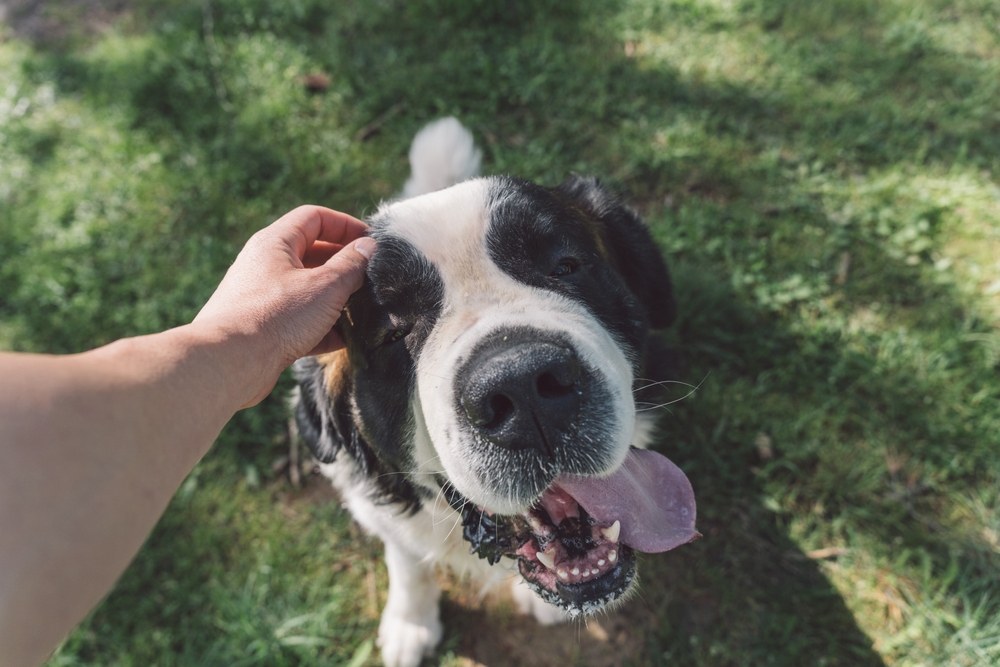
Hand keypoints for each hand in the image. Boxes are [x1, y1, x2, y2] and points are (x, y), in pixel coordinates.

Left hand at [194, 205, 374, 405]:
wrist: (230, 362)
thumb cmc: (275, 317)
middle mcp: (264, 265)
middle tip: (371, 278)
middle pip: (312, 254)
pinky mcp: (262, 328)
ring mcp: (262, 298)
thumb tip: (369, 247)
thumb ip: (352, 264)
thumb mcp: (325, 286)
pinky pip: (298, 320)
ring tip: (362, 310)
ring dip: (336, 298)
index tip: (371, 242)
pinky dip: (321, 327)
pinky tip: (342, 340)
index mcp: (275, 243)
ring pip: (307, 290)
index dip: (345, 225)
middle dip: (344, 265)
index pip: (314, 218)